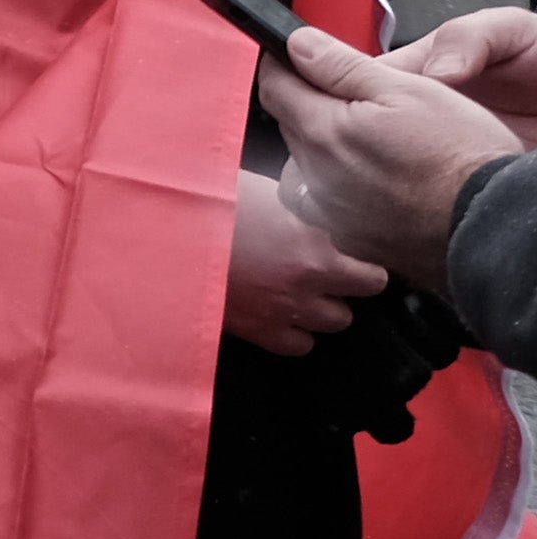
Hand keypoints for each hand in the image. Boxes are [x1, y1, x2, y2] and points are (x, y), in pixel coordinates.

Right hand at [225, 170, 377, 348]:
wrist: (163, 234)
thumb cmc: (210, 202)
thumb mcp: (266, 192)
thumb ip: (302, 210)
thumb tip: (319, 210)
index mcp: (316, 250)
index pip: (374, 277)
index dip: (365, 265)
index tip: (354, 257)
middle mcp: (307, 287)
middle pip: (356, 302)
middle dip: (345, 287)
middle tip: (326, 271)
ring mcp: (282, 313)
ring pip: (333, 325)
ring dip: (323, 309)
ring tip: (303, 291)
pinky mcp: (256, 331)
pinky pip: (298, 346)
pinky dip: (296, 332)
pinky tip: (281, 312)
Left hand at [262, 18, 532, 293]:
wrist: (490, 225)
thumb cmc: (462, 157)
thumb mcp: (409, 91)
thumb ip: (342, 66)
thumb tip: (298, 44)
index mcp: (323, 131)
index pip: (274, 87)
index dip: (284, 66)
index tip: (298, 58)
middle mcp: (315, 176)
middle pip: (293, 127)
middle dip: (313, 107)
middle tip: (361, 103)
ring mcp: (331, 212)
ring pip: (308, 167)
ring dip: (327, 151)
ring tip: (376, 146)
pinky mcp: (351, 239)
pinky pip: (330, 205)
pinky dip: (345, 189)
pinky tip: (382, 183)